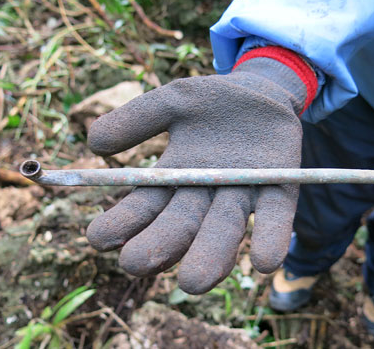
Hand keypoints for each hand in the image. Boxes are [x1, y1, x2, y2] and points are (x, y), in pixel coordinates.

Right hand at [86, 48, 315, 293]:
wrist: (262, 93)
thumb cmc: (213, 101)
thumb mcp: (174, 101)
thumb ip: (138, 118)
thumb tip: (93, 142)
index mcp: (174, 179)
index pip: (143, 208)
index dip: (120, 224)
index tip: (98, 238)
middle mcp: (205, 196)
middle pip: (180, 227)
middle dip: (159, 246)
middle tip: (136, 263)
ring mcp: (242, 195)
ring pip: (223, 230)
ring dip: (211, 255)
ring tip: (195, 281)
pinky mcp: (280, 189)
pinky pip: (274, 217)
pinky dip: (270, 238)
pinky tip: (264, 261)